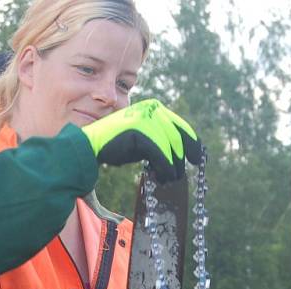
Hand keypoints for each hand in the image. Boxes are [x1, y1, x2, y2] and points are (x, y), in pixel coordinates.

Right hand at [82, 99, 201, 181]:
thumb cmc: (117, 144)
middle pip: (178, 137)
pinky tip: (163, 177)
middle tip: (180, 175)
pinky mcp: (141, 133)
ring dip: (172, 167)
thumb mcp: (143, 137)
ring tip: (168, 179)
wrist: (92, 145)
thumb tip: (180, 152)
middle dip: (181, 158)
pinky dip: (165, 169)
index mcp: (155, 107)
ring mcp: (147, 120)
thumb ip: (160, 138)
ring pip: (171, 147)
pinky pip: (161, 154)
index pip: (181, 126)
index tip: (198, 158)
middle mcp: (153, 109)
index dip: (193, 143)